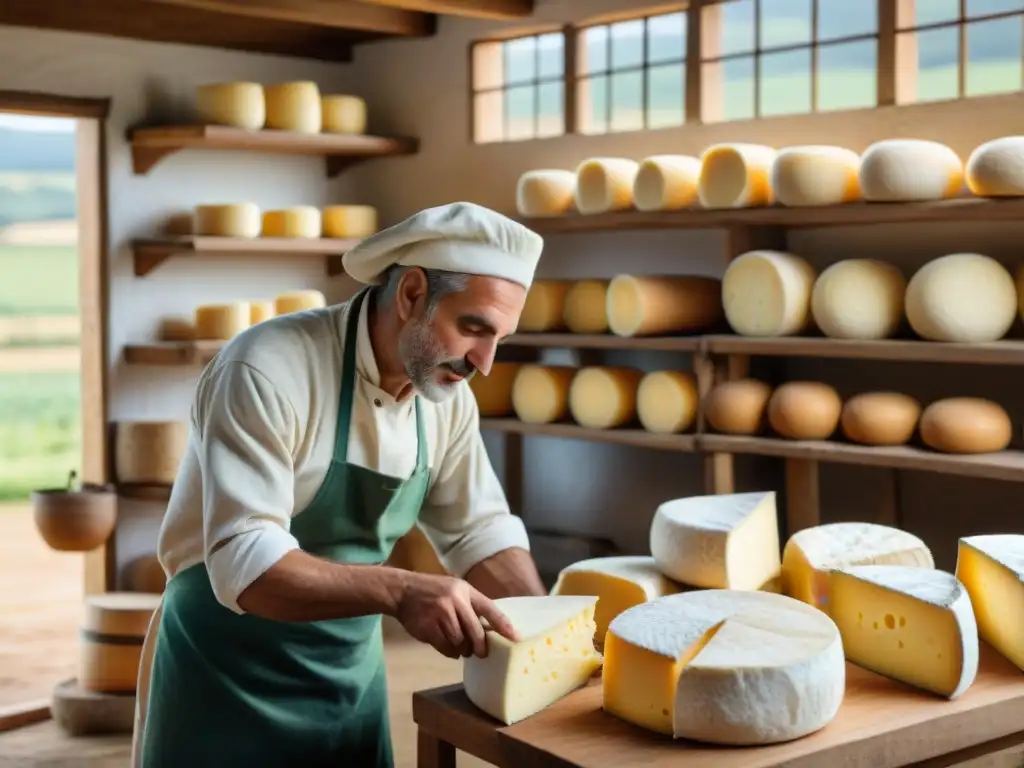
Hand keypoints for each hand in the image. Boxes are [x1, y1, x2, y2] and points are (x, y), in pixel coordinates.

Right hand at [395, 573, 518, 659]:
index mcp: (465, 590)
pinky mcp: (428, 628)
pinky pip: (446, 647)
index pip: (489, 609)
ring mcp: (440, 614)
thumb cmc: (434, 591)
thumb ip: (471, 606)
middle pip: (476, 632)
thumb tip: (491, 630)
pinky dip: (450, 651)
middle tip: (481, 652)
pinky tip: (448, 646)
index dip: (503, 625)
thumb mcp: (455, 590)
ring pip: (460, 642)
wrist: (403, 591)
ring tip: (459, 646)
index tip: (516, 638)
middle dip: (480, 647)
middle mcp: (454, 601)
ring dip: (462, 649)